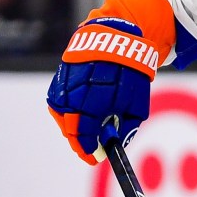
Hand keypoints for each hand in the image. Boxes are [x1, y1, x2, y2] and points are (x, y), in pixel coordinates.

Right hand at [47, 17, 160, 162]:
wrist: (113, 39)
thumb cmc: (129, 73)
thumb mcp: (136, 105)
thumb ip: (126, 127)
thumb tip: (116, 143)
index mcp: (92, 107)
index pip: (85, 138)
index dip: (89, 151)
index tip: (96, 158)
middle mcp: (73, 99)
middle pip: (71, 131)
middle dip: (81, 142)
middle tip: (91, 148)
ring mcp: (63, 88)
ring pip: (62, 117)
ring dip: (73, 127)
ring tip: (87, 131)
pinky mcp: (59, 79)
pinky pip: (59, 103)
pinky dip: (68, 112)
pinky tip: (80, 114)